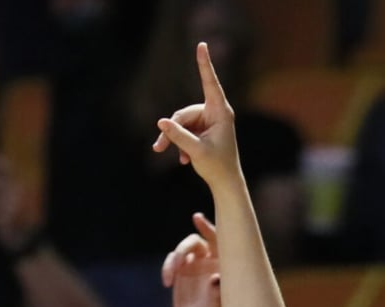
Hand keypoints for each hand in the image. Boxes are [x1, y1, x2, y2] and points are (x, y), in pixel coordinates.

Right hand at [153, 42, 242, 189]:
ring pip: (182, 123)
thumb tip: (160, 122)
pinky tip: (184, 160)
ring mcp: (208, 121)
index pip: (210, 83)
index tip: (202, 45)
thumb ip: (178, 136)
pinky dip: (182, 144)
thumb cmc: (217, 167)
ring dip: (176, 140)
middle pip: (185, 113)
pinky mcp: (203, 129)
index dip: (204, 64)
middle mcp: (215, 112)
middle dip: (172, 131)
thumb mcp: (196, 151)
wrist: (226, 183)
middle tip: (158, 148)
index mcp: (220, 112)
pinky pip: (185, 130)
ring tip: (176, 158)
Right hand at [162, 213, 221, 306]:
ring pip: (182, 249)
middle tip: (179, 259)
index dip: (209, 227)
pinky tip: (167, 282)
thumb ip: (217, 292)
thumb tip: (216, 279)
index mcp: (224, 263)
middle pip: (196, 241)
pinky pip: (171, 260)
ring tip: (173, 275)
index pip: (219, 239)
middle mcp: (209, 259)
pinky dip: (167, 268)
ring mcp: (194, 263)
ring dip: (175, 258)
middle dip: (186, 245)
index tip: (197, 219)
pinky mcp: (181, 270)